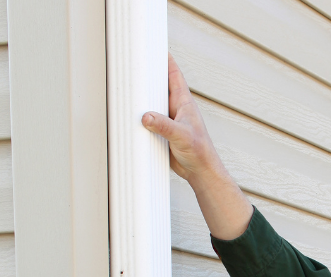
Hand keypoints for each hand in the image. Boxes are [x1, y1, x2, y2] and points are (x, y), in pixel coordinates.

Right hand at [142, 55, 251, 239]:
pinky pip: (148, 119)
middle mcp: (175, 108)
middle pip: (158, 85)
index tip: (153, 45)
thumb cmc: (200, 153)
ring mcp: (169, 119)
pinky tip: (129, 114)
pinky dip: (139, 115)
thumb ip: (164, 125)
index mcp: (184, 103)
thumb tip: (146, 116)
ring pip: (151, 102)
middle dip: (146, 74)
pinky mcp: (163, 132)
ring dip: (140, 96)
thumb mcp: (182, 136)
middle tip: (131, 62)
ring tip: (124, 86)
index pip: (173, 74)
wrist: (201, 173)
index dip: (164, 58)